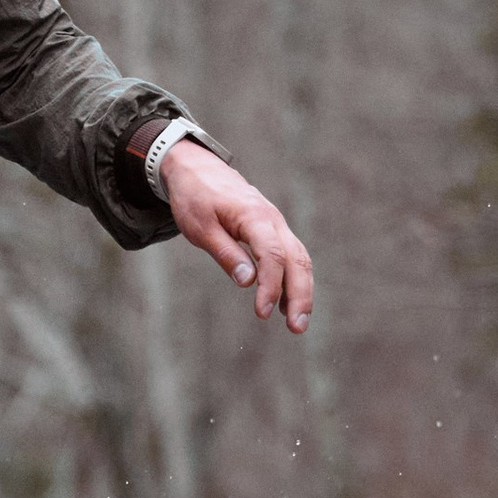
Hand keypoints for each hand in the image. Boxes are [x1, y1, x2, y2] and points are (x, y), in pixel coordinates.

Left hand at [164, 140, 312, 330]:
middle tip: (297, 328)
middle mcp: (273, 220)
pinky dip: (294, 278)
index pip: (272, 255)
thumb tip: (248, 282)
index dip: (270, 287)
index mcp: (254, 217)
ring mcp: (276, 224)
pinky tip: (287, 302)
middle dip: (300, 295)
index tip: (262, 313)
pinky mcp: (273, 229)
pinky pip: (290, 255)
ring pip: (300, 258)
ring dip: (302, 290)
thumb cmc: (195, 198)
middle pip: (297, 259)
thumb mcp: (201, 228)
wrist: (198, 169)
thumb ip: (226, 254)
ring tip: (297, 322)